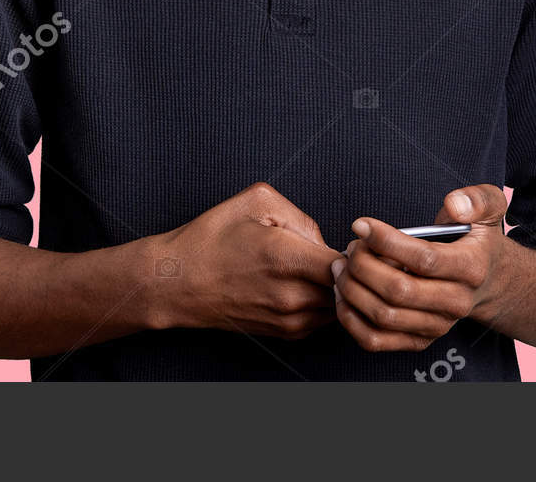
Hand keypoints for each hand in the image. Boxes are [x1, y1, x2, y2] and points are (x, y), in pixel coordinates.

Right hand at [153, 181, 340, 340]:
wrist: (178, 283)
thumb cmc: (211, 240)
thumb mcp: (255, 202)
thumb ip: (301, 215)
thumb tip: (324, 239)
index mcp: (286, 258)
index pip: (348, 263)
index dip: (356, 250)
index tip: (352, 241)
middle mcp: (291, 295)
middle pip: (349, 287)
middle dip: (351, 270)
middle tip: (345, 253)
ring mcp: (289, 320)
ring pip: (339, 305)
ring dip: (338, 288)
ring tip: (321, 267)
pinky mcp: (285, 333)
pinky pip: (323, 318)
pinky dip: (324, 301)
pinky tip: (306, 282)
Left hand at [332, 184, 508, 351]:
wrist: (489, 283)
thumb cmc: (477, 241)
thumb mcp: (490, 208)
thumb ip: (477, 199)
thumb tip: (453, 204)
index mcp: (471, 267)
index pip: (424, 258)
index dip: (386, 241)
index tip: (360, 224)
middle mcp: (456, 302)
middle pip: (399, 290)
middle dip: (363, 265)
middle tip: (350, 246)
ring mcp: (437, 325)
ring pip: (384, 316)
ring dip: (352, 290)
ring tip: (342, 266)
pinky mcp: (419, 340)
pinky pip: (375, 340)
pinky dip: (350, 319)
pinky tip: (343, 294)